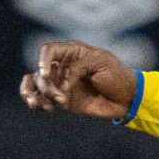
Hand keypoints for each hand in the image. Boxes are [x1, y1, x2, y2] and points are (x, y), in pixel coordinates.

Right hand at [19, 41, 139, 119]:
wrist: (126, 98)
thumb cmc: (116, 75)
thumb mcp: (100, 63)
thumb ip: (78, 68)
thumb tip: (62, 84)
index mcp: (72, 52)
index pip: (49, 50)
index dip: (43, 60)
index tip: (46, 74)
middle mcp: (63, 66)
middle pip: (40, 71)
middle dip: (44, 85)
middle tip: (58, 96)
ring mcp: (61, 83)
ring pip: (36, 84)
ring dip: (32, 93)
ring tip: (36, 104)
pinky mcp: (62, 99)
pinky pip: (43, 98)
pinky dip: (39, 102)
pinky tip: (45, 107)